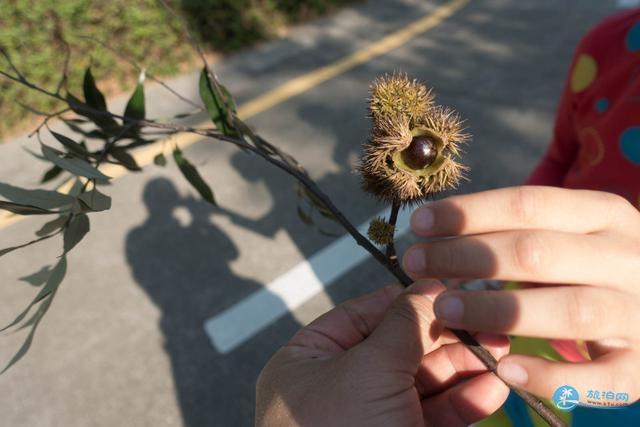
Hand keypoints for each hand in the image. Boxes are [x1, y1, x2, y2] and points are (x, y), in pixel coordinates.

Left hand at [256, 280, 508, 426]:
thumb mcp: (367, 370)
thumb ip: (403, 324)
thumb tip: (429, 286)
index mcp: (311, 359)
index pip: (364, 314)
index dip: (408, 301)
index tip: (451, 290)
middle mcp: (339, 385)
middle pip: (400, 347)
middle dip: (446, 337)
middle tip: (490, 325)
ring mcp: (371, 417)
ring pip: (423, 382)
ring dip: (464, 368)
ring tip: (502, 354)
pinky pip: (436, 415)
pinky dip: (465, 401)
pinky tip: (493, 387)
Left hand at [403, 186, 639, 404]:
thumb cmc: (589, 269)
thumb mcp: (565, 236)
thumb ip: (515, 233)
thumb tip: (435, 232)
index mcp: (605, 215)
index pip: (530, 203)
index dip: (470, 212)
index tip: (419, 223)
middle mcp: (628, 258)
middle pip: (540, 252)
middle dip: (468, 257)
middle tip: (416, 264)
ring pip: (570, 310)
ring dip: (499, 310)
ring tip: (444, 310)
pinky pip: (599, 379)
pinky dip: (550, 376)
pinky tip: (502, 369)